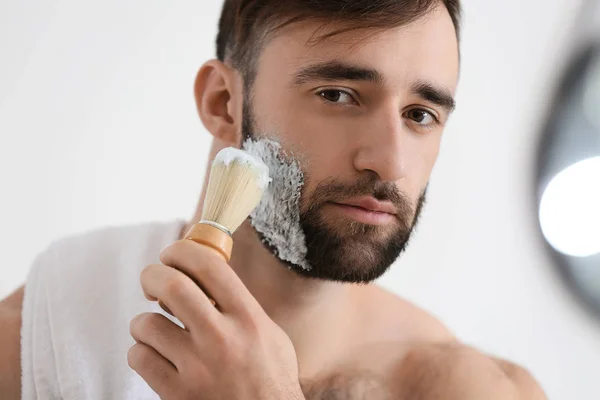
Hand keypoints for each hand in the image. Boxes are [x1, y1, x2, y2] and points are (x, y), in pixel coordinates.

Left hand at [128, 239, 304, 399]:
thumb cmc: (270, 379)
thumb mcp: (269, 333)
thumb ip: (241, 306)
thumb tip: (210, 278)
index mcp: (248, 317)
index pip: (208, 265)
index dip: (182, 250)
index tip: (172, 255)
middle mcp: (222, 338)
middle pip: (171, 285)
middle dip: (152, 275)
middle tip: (151, 281)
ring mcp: (197, 367)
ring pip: (146, 324)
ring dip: (144, 322)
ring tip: (156, 329)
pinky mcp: (177, 394)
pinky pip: (139, 357)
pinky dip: (141, 352)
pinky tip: (155, 355)